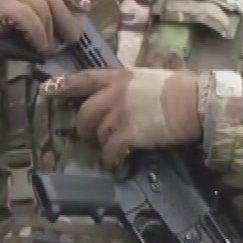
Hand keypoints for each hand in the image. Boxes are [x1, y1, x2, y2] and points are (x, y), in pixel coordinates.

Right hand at [0, 0, 88, 63]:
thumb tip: (78, 1)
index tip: (84, 7)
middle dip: (66, 16)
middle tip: (74, 36)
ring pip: (43, 7)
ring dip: (52, 31)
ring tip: (55, 46)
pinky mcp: (2, 3)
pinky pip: (32, 19)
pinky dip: (40, 35)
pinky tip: (42, 46)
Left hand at [45, 68, 202, 173]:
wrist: (196, 102)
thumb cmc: (183, 87)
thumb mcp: (153, 77)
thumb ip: (135, 85)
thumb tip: (134, 91)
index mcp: (119, 76)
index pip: (84, 78)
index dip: (63, 84)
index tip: (46, 88)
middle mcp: (113, 94)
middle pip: (85, 113)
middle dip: (85, 127)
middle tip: (92, 135)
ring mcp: (118, 115)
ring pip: (97, 134)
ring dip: (103, 144)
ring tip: (113, 151)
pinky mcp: (126, 135)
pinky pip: (109, 152)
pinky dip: (111, 161)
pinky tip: (117, 165)